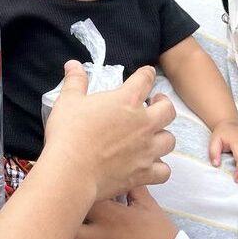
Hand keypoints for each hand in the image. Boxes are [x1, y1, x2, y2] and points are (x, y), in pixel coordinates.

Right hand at [43, 62, 175, 201]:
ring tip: (154, 136)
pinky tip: (150, 166)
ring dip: (162, 136)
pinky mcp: (144, 173)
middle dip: (164, 105)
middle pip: (168, 110)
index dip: (147, 74)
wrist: (71, 172)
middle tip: (156, 104)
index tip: (147, 74)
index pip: (145, 80)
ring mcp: (146, 150)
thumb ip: (75, 81)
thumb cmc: (69, 133)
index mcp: (127, 100)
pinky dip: (159, 168)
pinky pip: (164, 171)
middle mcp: (143, 124)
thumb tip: (73, 64)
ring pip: (169, 140)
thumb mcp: (68, 101)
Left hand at [57, 186, 177, 238]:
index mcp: (108, 216)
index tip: (79, 196)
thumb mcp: (149, 208)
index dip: (77, 196)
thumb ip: (131, 188)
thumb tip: (122, 173)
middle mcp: (94, 238)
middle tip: (76, 219)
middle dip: (70, 220)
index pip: (78, 198)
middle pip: (66, 223)